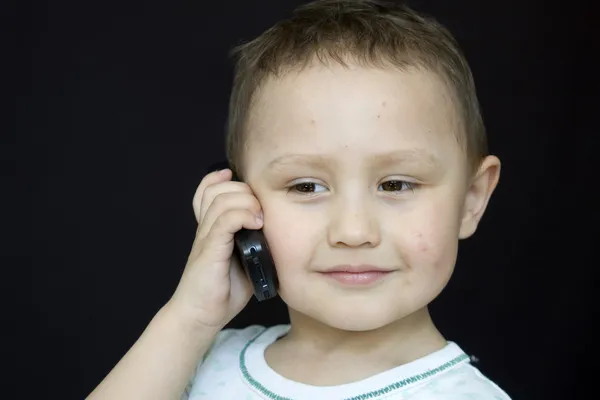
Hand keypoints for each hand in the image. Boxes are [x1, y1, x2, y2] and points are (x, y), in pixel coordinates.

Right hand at [167, 169, 262, 330]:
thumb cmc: (223, 292)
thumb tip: (278, 230)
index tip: (237, 178)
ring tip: (261, 217)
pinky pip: (224, 221)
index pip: (208, 190)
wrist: (199, 316)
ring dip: (246, 201)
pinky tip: (256, 223)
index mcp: (212, 228)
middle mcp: (206, 228)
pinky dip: (242, 215)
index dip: (220, 179)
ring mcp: (206, 238)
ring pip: (222, 200)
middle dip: (243, 189)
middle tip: (260, 206)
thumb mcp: (243, 261)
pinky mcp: (209, 251)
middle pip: (218, 189)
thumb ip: (254, 242)